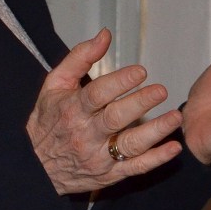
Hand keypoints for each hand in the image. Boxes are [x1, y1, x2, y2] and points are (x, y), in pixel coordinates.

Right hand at [26, 29, 184, 194]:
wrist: (35, 168)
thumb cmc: (49, 120)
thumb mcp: (55, 85)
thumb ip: (80, 57)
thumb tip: (105, 35)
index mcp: (72, 109)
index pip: (97, 95)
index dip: (119, 82)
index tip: (140, 71)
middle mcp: (85, 134)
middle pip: (115, 119)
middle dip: (139, 104)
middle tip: (160, 90)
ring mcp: (98, 156)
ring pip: (129, 145)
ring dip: (154, 131)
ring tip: (175, 117)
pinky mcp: (109, 174)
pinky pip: (135, 168)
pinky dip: (156, 159)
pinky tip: (174, 147)